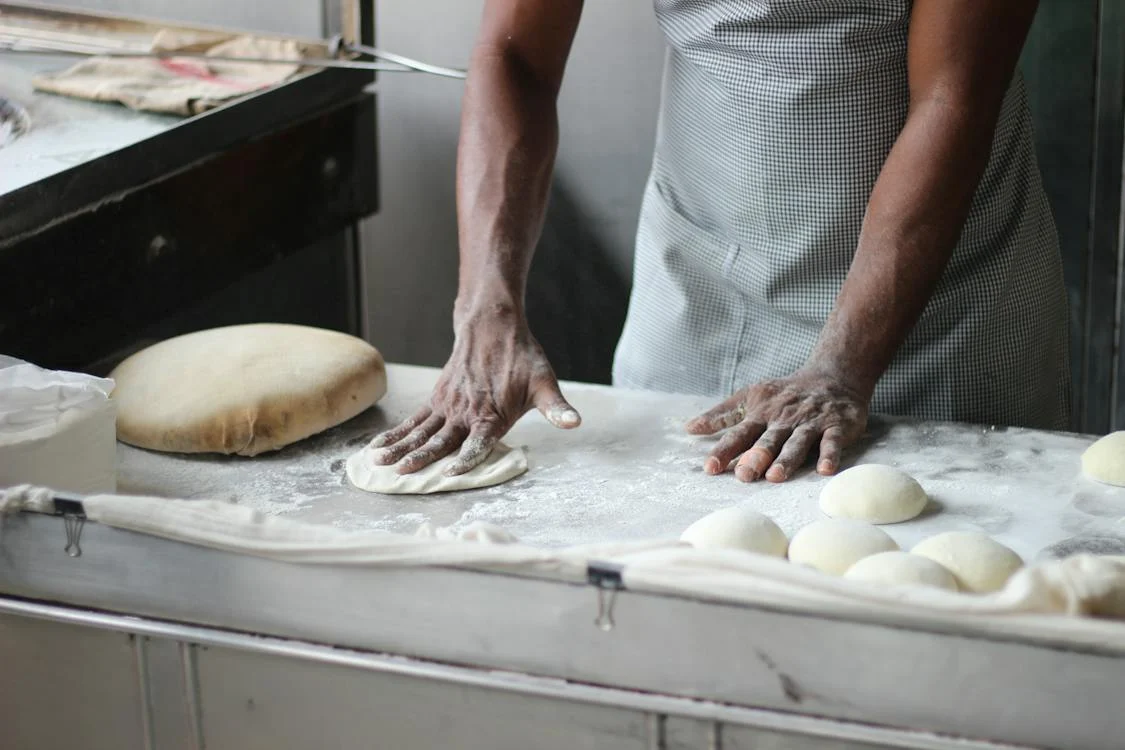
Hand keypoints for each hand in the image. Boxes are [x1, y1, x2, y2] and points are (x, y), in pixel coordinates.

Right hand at [369, 308, 580, 474]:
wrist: (493, 325)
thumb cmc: (522, 358)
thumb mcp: (545, 383)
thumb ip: (556, 408)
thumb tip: (575, 423)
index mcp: (492, 415)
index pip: (477, 443)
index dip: (465, 459)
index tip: (449, 473)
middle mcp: (466, 412)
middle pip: (441, 440)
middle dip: (420, 458)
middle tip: (402, 474)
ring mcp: (448, 406)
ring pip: (421, 431)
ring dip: (400, 447)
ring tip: (380, 463)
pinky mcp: (437, 399)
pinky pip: (414, 420)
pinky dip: (396, 433)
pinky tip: (379, 447)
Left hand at [685, 371, 867, 482]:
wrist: (834, 375)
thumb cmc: (786, 392)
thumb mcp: (751, 397)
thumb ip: (722, 415)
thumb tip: (689, 428)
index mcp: (762, 413)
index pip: (739, 434)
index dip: (724, 450)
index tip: (710, 467)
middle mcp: (784, 419)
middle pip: (768, 440)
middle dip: (755, 457)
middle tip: (743, 475)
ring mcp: (811, 422)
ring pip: (797, 442)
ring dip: (787, 458)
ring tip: (776, 476)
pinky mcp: (837, 425)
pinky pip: (833, 441)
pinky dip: (829, 454)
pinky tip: (824, 470)